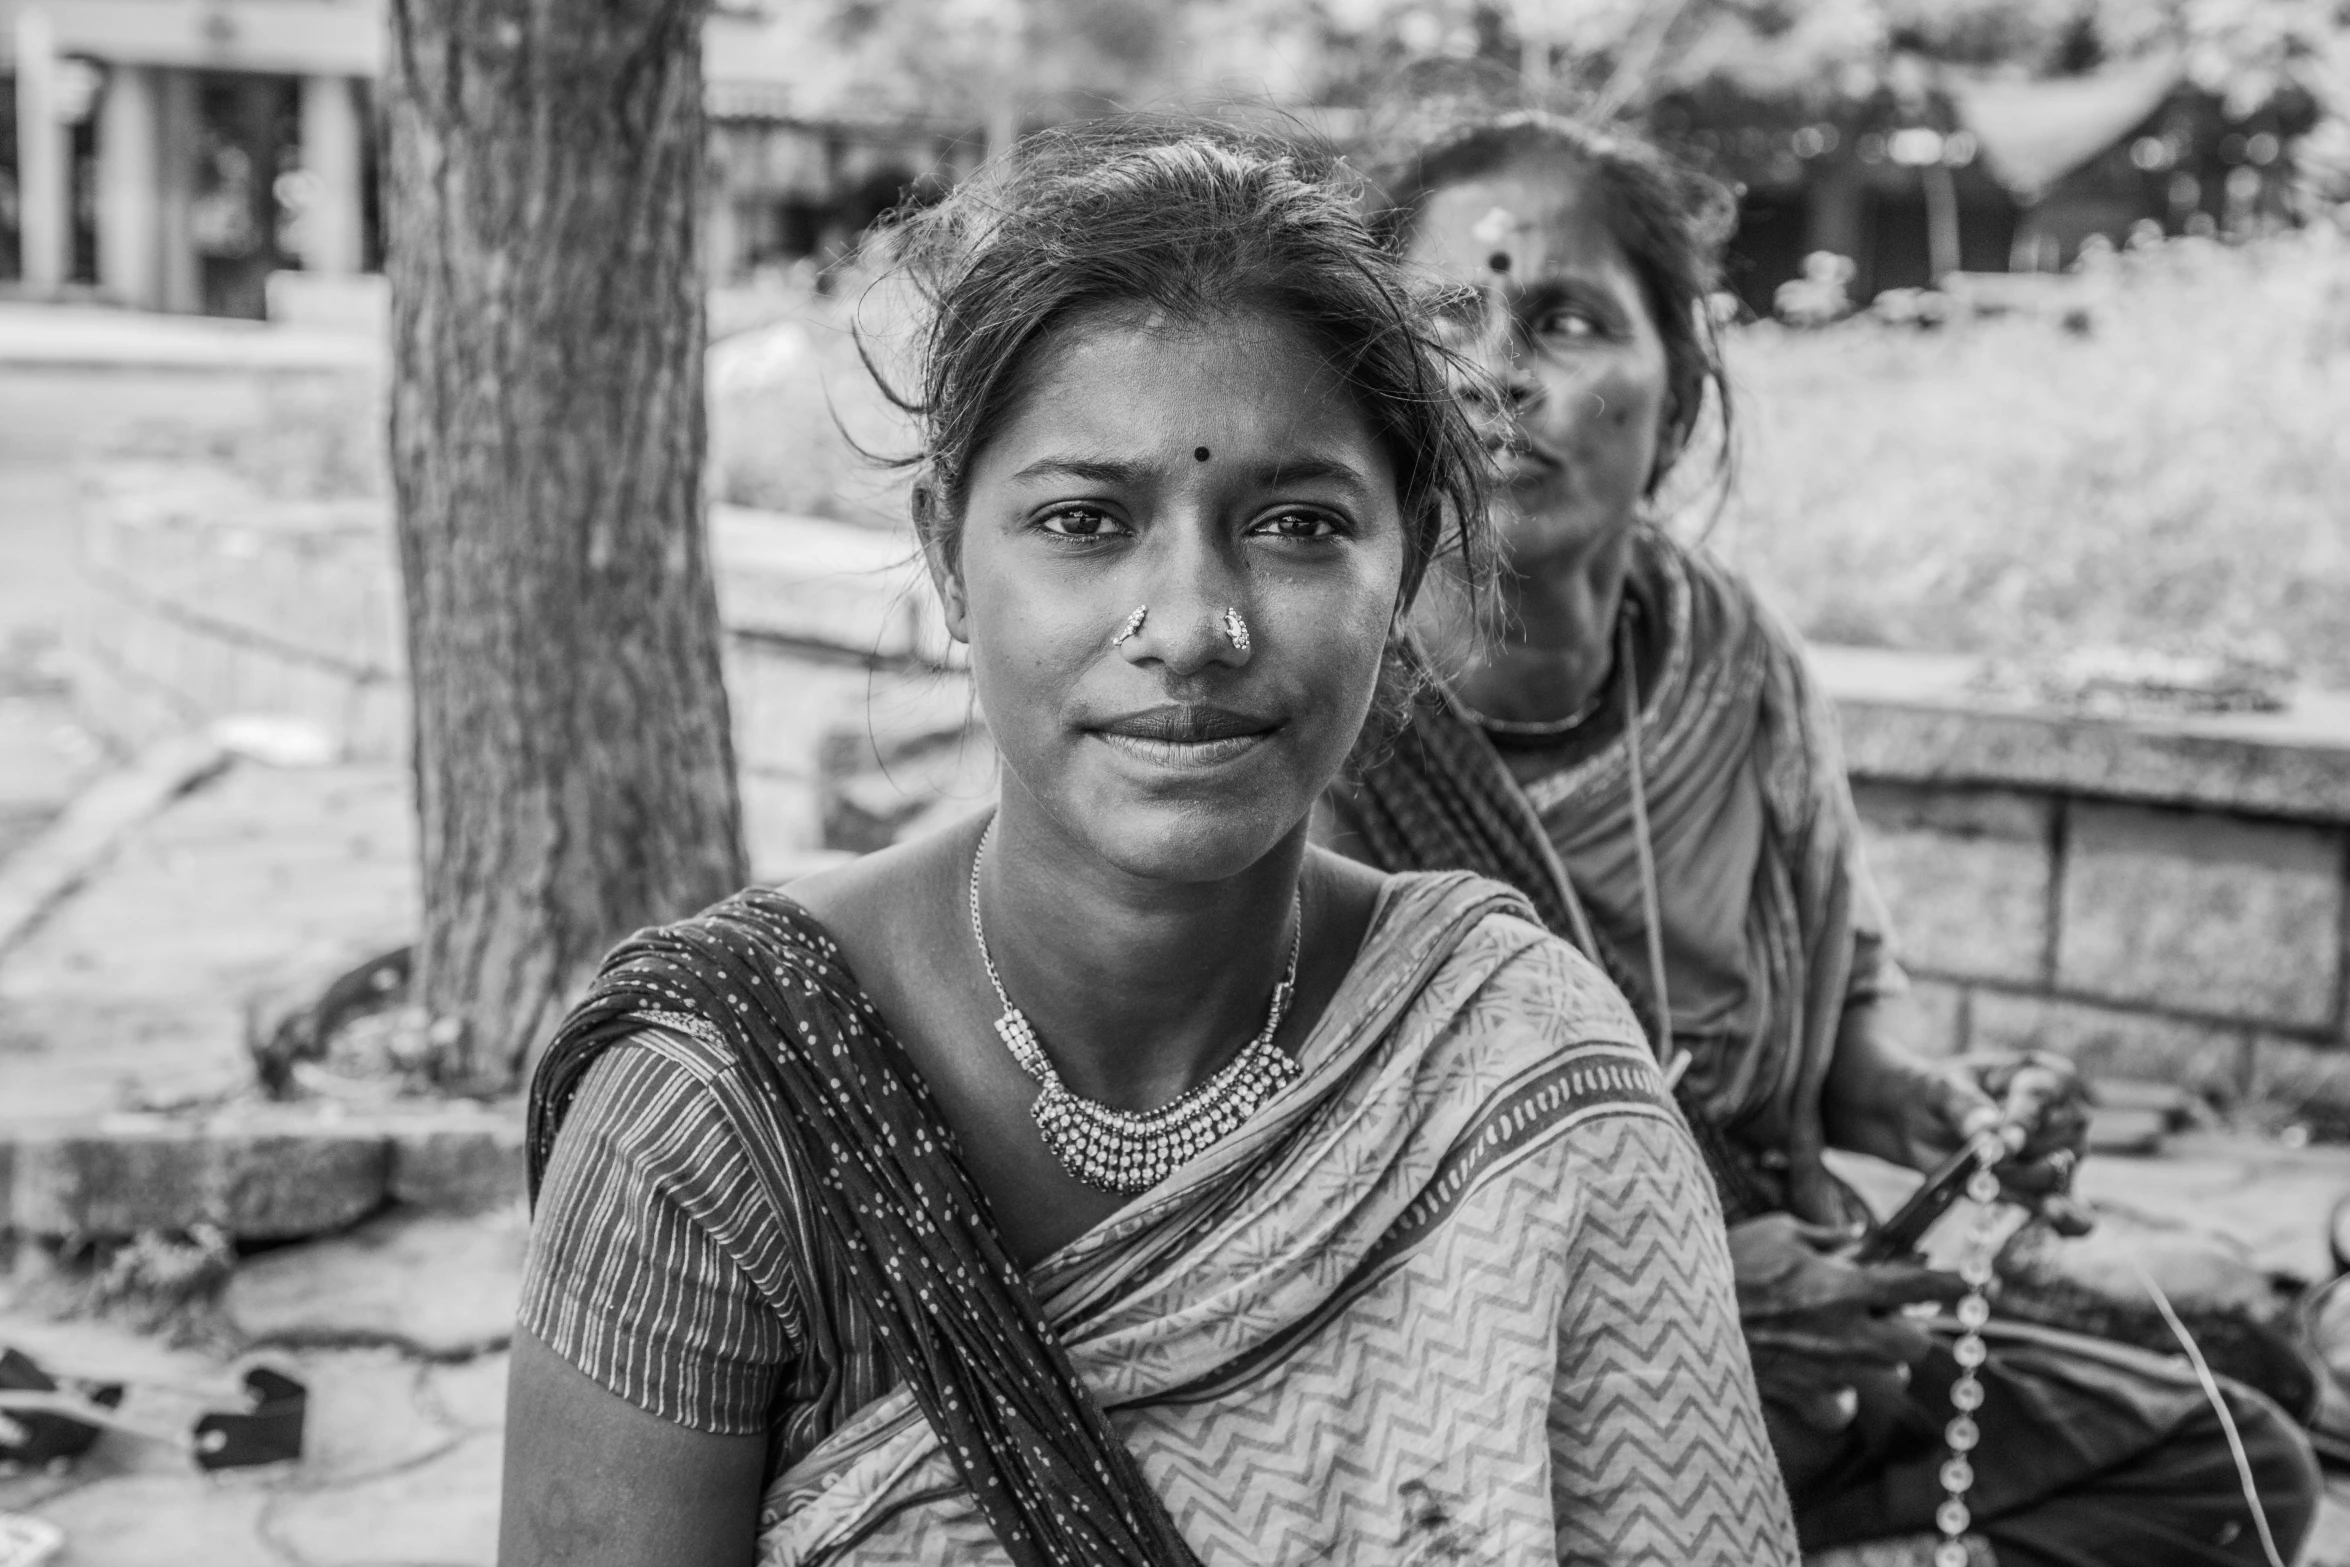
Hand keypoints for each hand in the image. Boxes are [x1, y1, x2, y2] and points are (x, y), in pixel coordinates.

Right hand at [1730, 1213, 1965, 1432]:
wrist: (1681, 1311)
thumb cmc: (1729, 1261)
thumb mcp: (1781, 1230)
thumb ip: (1828, 1238)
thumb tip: (1858, 1240)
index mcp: (1845, 1286)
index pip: (1921, 1287)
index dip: (1955, 1282)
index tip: (1972, 1280)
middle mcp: (1846, 1335)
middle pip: (1916, 1346)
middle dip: (1908, 1328)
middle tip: (1883, 1310)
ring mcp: (1828, 1371)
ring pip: (1886, 1377)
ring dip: (1877, 1357)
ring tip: (1847, 1335)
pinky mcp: (1804, 1395)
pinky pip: (1842, 1408)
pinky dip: (1841, 1395)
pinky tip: (1826, 1374)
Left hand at [1914, 1053, 2094, 1235]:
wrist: (1923, 1122)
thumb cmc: (1941, 1094)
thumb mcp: (1941, 1088)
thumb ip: (1964, 1106)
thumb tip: (1988, 1132)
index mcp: (2045, 1075)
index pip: (2041, 1100)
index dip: (2020, 1124)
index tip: (1999, 1147)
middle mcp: (2066, 1113)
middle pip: (2054, 1140)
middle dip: (2013, 1155)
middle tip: (1979, 1156)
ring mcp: (2066, 1153)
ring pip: (2054, 1175)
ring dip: (2015, 1180)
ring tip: (1984, 1172)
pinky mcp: (2052, 1189)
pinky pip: (2077, 1213)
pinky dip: (2067, 1219)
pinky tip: (2050, 1214)